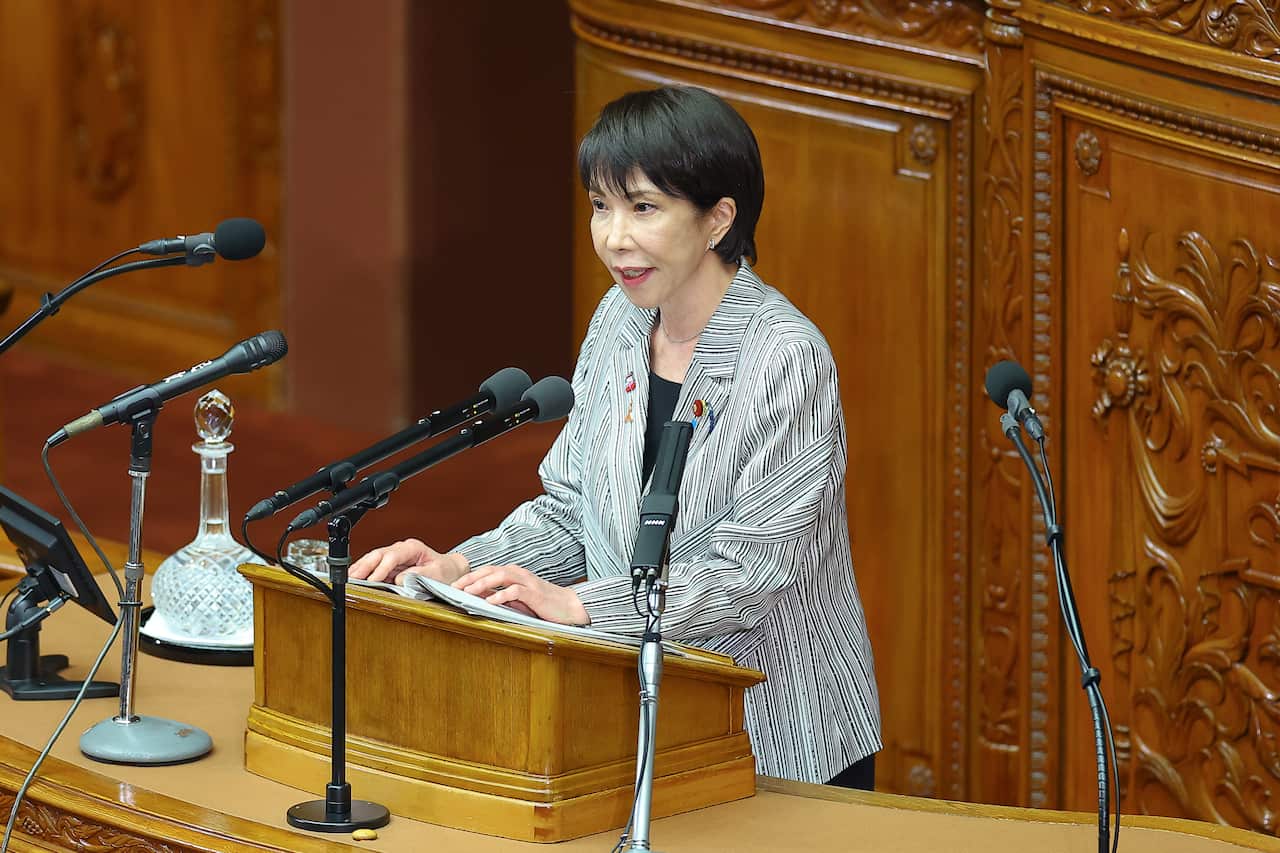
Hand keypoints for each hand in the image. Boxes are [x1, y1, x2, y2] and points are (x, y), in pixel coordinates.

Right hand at [349, 539, 468, 584]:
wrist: (449, 570)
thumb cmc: (444, 571)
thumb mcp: (436, 574)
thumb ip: (418, 575)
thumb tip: (398, 579)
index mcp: (412, 548)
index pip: (392, 556)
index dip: (381, 568)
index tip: (373, 580)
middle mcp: (400, 549)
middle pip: (378, 554)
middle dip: (364, 566)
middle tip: (352, 578)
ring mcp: (394, 555)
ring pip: (373, 558)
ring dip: (361, 568)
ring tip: (348, 578)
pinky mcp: (390, 564)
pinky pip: (374, 565)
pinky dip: (364, 571)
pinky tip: (354, 577)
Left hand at [453, 564, 589, 625]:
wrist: (568, 607)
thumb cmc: (542, 604)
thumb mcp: (518, 600)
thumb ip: (500, 596)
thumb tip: (479, 598)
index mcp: (513, 574)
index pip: (487, 570)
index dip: (470, 576)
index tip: (454, 585)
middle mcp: (519, 573)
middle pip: (490, 570)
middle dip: (471, 578)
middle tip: (455, 587)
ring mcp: (527, 582)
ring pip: (501, 576)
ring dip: (483, 584)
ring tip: (468, 592)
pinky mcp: (535, 593)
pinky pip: (516, 591)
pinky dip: (502, 595)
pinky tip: (491, 602)